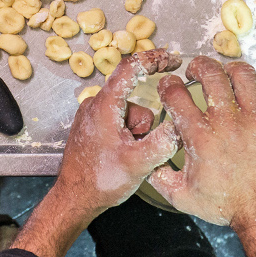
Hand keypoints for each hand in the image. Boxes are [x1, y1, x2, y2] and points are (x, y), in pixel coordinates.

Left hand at [12, 49, 180, 256]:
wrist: (75, 198)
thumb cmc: (101, 180)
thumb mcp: (139, 162)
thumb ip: (163, 141)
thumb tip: (181, 123)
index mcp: (105, 105)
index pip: (131, 67)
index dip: (154, 59)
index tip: (173, 59)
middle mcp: (95, 104)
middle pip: (134, 99)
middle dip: (145, 124)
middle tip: (142, 147)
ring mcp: (91, 115)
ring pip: (128, 113)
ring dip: (136, 133)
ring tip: (127, 157)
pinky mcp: (91, 127)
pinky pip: (118, 122)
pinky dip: (126, 135)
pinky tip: (121, 156)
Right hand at [148, 57, 255, 256]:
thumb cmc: (229, 206)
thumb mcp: (183, 197)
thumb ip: (160, 176)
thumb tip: (148, 161)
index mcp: (201, 137)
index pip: (176, 94)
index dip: (169, 84)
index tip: (171, 85)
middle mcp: (228, 122)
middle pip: (210, 73)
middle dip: (199, 66)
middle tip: (197, 70)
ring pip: (243, 73)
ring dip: (230, 70)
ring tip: (227, 75)